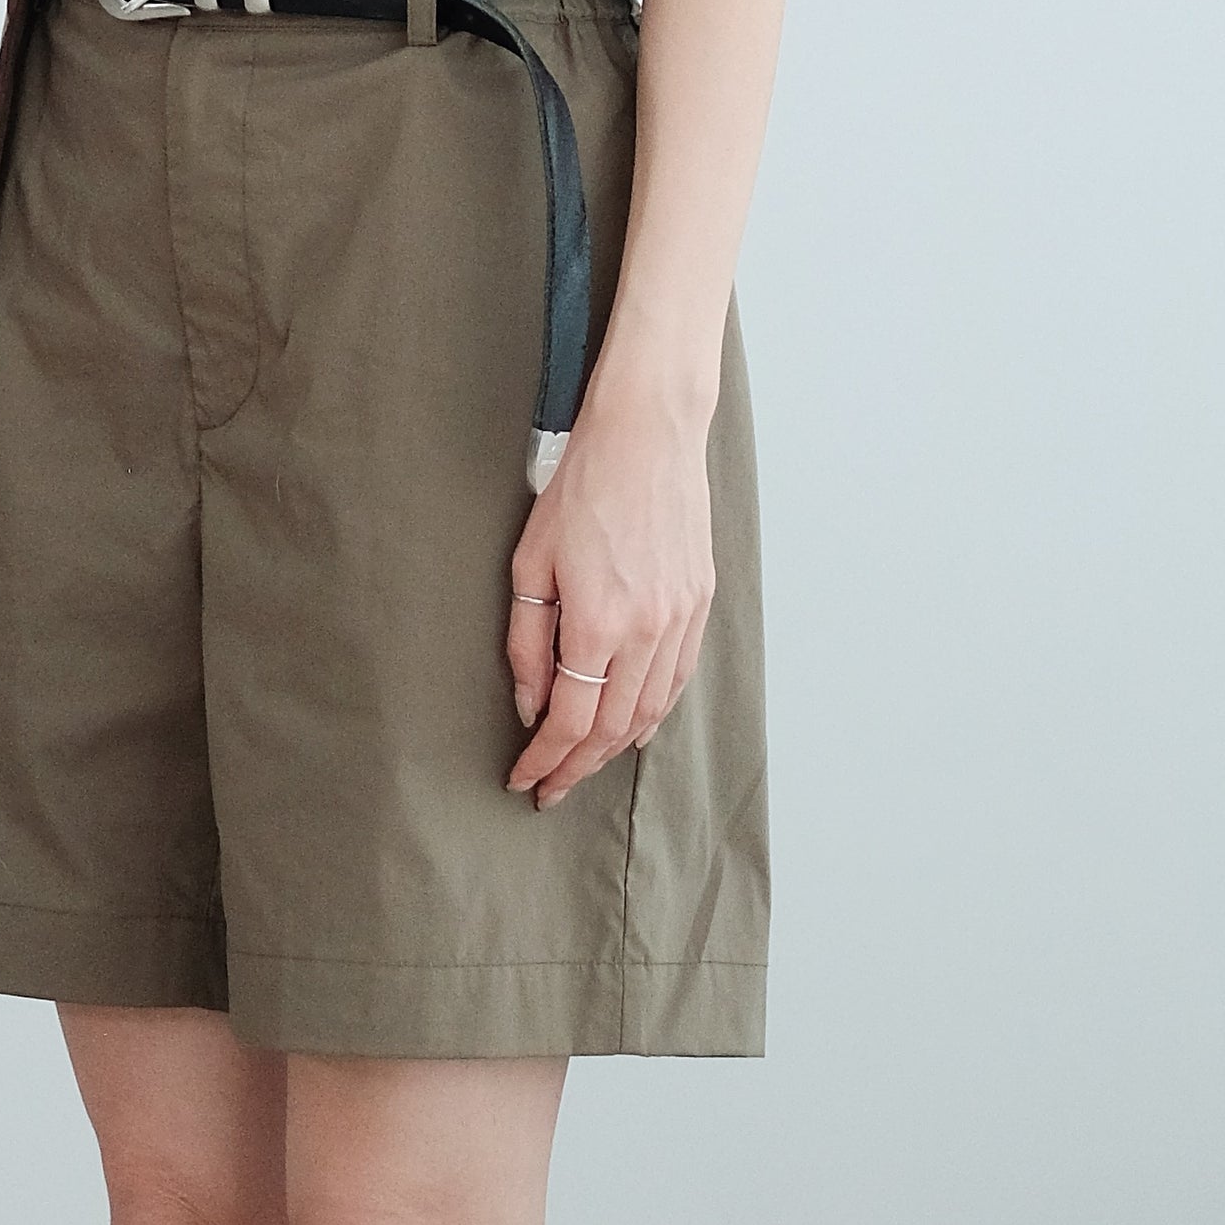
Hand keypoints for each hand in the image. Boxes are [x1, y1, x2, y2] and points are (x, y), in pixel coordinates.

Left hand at [504, 373, 713, 804]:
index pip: (571, 720)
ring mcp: (681, 619)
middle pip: (613, 729)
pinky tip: (636, 727)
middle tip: (550, 788)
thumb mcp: (531, 563)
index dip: (545, 759)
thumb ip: (528, 642)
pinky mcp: (699, 603)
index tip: (524, 779)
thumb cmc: (582, 488)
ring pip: (651, 710)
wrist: (647, 437)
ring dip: (616, 747)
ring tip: (584, 764)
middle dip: (577, 766)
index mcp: (599, 623)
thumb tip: (529, 703)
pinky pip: (678, 678)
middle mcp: (648, 631)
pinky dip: (655, 713)